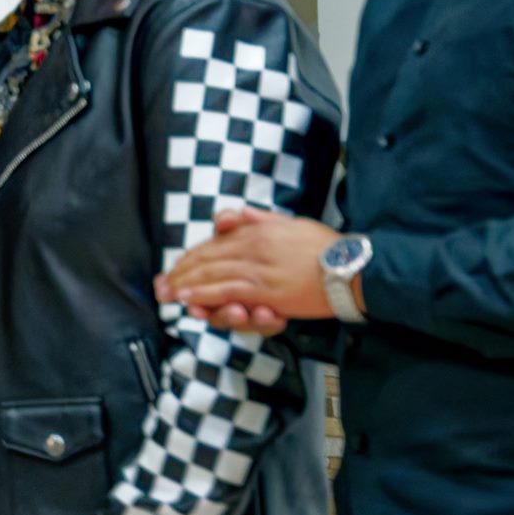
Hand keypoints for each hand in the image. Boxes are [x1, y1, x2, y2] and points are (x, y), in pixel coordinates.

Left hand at [158, 207, 339, 323]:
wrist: (351, 266)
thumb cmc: (326, 247)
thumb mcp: (291, 223)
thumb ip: (262, 219)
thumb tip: (238, 214)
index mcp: (258, 230)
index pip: (216, 242)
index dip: (193, 255)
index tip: (177, 265)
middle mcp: (253, 246)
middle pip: (208, 258)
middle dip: (182, 272)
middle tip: (162, 284)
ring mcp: (258, 268)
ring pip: (212, 275)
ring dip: (187, 285)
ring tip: (168, 293)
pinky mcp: (265, 290)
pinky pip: (226, 291)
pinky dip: (204, 295)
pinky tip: (189, 300)